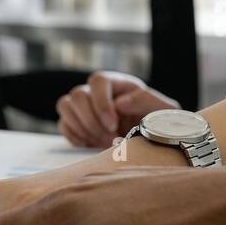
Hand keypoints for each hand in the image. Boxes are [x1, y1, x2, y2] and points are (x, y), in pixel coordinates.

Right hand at [57, 72, 177, 147]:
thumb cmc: (156, 121)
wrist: (147, 139)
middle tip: (109, 136)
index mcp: (116, 83)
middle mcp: (95, 91)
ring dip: (82, 127)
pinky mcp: (73, 121)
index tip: (113, 124)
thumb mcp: (162, 110)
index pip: (98, 81)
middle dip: (91, 120)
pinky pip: (63, 124)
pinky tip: (91, 143)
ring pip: (65, 106)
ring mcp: (81, 106)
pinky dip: (75, 136)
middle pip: (77, 95)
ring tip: (102, 140)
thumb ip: (145, 101)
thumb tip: (120, 103)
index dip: (102, 103)